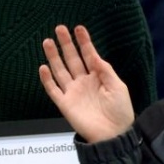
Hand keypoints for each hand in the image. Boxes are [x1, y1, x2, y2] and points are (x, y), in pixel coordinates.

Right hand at [40, 25, 135, 143]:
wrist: (114, 135)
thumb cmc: (120, 112)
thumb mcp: (118, 87)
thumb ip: (105, 70)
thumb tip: (95, 55)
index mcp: (98, 77)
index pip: (89, 55)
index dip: (84, 42)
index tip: (79, 28)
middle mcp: (83, 82)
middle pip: (72, 59)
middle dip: (66, 44)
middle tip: (59, 28)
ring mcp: (73, 92)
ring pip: (60, 71)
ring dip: (54, 57)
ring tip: (47, 42)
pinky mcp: (65, 104)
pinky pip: (53, 90)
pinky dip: (47, 79)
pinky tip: (43, 67)